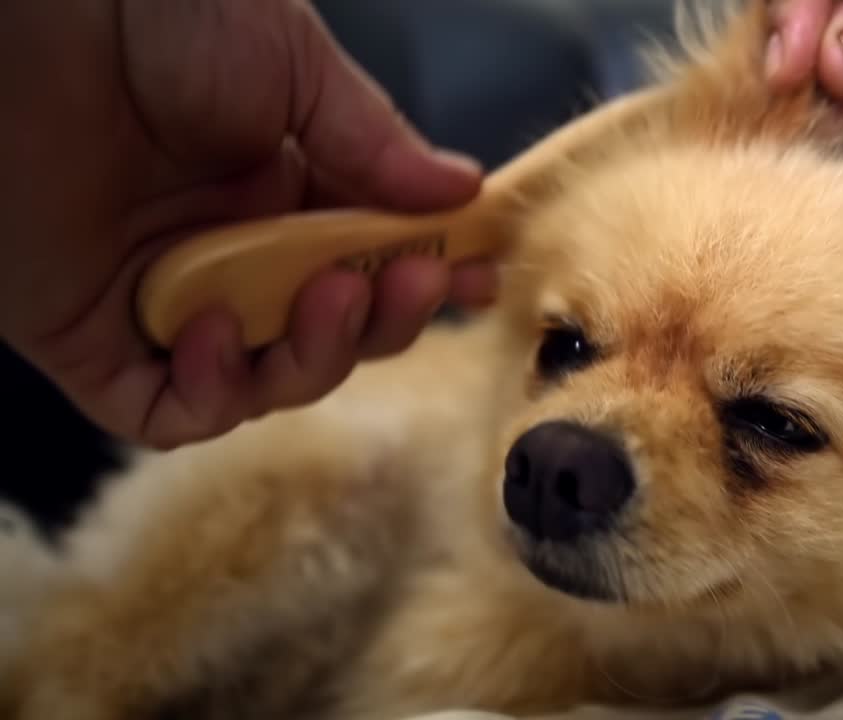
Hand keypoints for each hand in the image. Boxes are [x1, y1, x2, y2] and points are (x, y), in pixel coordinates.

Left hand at [0, 0, 495, 448]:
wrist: (34, 20)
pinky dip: (211, 394)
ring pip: (266, 384)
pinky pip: (167, 409)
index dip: (424, 280)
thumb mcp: (291, 64)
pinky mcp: (96, 341)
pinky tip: (222, 334)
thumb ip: (372, 142)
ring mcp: (169, 302)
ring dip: (315, 359)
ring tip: (328, 298)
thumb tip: (462, 190)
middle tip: (413, 284)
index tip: (475, 280)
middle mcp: (233, 256)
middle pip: (331, 334)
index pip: (369, 261)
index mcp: (282, 193)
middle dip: (384, 323)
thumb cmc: (157, 18)